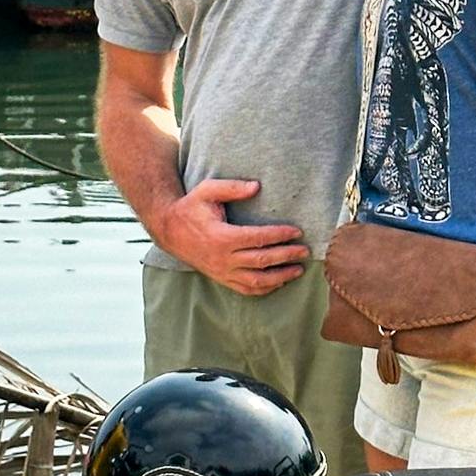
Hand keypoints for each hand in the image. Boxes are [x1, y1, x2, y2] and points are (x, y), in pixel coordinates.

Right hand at [155, 177, 308, 294]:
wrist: (170, 230)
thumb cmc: (191, 208)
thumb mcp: (207, 190)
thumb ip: (232, 188)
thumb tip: (257, 186)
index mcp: (222, 237)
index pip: (258, 238)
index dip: (280, 235)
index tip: (297, 232)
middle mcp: (223, 258)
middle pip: (261, 260)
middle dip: (286, 256)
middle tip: (305, 251)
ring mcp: (222, 271)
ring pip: (256, 280)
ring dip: (280, 277)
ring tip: (298, 270)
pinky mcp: (221, 278)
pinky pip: (246, 289)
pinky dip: (265, 288)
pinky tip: (279, 282)